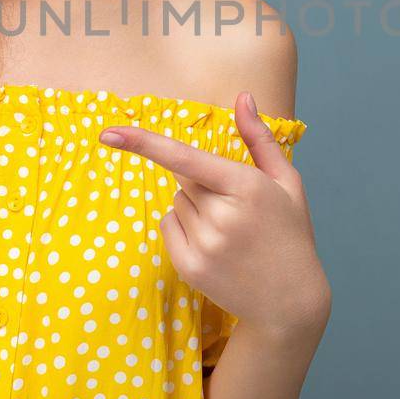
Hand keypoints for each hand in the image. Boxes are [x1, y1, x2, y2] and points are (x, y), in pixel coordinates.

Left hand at [99, 90, 328, 334]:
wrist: (291, 301)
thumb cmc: (290, 233)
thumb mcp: (286, 182)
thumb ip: (259, 138)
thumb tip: (243, 96)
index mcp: (246, 187)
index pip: (185, 158)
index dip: (144, 143)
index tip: (108, 133)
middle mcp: (222, 217)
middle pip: (183, 178)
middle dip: (203, 183)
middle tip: (236, 209)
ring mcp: (204, 245)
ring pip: (176, 202)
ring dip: (195, 208)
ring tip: (230, 231)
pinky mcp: (189, 267)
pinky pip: (167, 227)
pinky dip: (183, 229)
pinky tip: (215, 246)